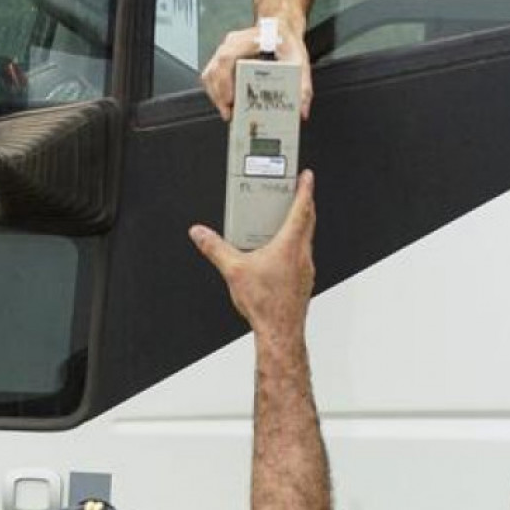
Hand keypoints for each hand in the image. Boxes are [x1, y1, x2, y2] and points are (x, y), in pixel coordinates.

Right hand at [189, 170, 315, 340]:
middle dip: (304, 204)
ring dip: (299, 228)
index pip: (302, 208)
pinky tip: (280, 257)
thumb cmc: (266, 305)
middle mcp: (302, 255)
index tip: (307, 176)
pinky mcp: (303, 283)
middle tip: (299, 193)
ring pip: (306, 240)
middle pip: (308, 221)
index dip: (305, 189)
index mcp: (289, 245)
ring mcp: (306, 270)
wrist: (280, 332)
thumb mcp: (234, 271)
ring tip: (285, 224)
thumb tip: (201, 234)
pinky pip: (301, 258)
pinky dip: (294, 249)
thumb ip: (215, 248)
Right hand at [201, 18, 312, 121]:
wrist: (280, 28)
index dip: (225, 81)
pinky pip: (212, 75)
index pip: (227, 58)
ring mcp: (226, 50)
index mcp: (250, 40)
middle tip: (228, 113)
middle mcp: (234, 43)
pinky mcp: (223, 59)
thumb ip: (303, 86)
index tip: (230, 100)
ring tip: (227, 112)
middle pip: (215, 68)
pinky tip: (225, 104)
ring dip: (215, 95)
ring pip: (210, 73)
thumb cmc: (286, 42)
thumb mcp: (299, 61)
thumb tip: (301, 111)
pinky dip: (216, 92)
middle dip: (219, 94)